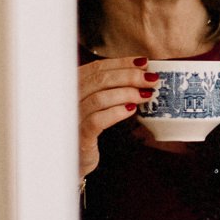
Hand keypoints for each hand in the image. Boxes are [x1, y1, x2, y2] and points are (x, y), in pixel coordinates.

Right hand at [80, 56, 153, 178]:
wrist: (75, 157)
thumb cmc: (89, 127)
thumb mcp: (98, 103)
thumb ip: (111, 87)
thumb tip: (142, 73)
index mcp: (73, 85)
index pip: (97, 68)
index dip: (122, 63)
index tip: (144, 63)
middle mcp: (68, 98)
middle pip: (99, 80)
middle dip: (129, 76)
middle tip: (151, 80)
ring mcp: (72, 117)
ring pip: (99, 98)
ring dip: (126, 93)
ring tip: (145, 95)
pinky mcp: (79, 135)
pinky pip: (97, 120)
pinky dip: (116, 112)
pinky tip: (132, 110)